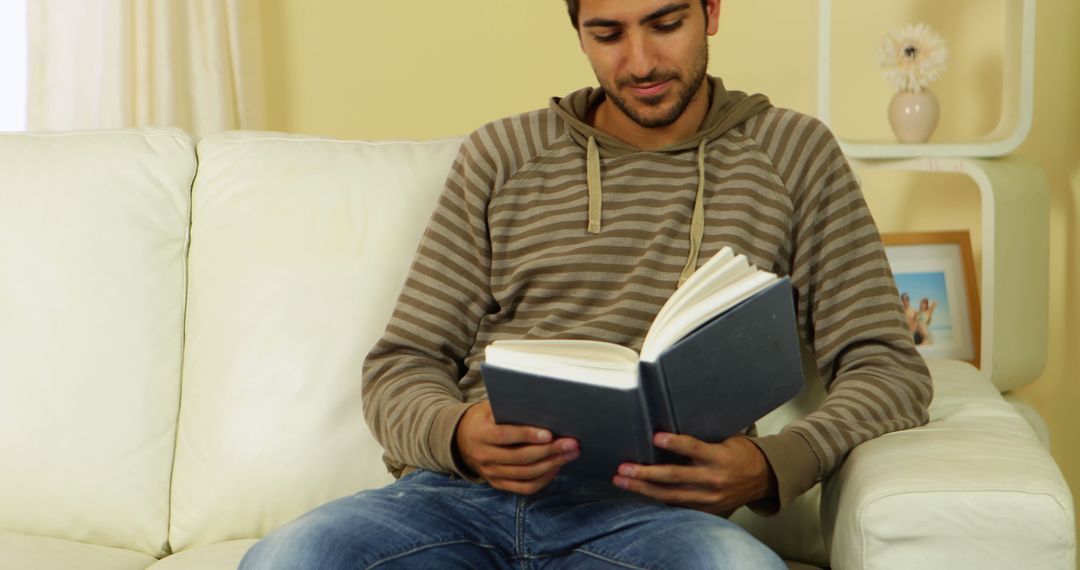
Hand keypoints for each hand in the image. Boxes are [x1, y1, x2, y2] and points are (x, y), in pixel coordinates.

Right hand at [455, 401, 578, 494]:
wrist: (460, 440)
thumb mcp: (489, 408)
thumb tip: (541, 409)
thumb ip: (508, 409)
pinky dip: (543, 479)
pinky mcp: (498, 483)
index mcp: (480, 434)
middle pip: (520, 458)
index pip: (505, 436)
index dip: (527, 435)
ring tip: (569, 454)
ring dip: (551, 465)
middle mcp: (483, 456)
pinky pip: (524, 487)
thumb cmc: (482, 419)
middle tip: (570, 443)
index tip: (549, 434)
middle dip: (549, 451)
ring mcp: (490, 473)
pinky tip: (556, 468)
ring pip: (525, 474)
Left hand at [612, 433, 776, 514]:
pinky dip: (656, 499)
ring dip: (643, 488)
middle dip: (646, 473)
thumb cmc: (741, 453)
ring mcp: (708, 498)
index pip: (694, 449)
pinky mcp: (705, 509)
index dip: (674, 443)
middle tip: (624, 468)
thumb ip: (703, 436)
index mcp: (720, 458)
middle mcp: (713, 480)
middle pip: (674, 477)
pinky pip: (676, 505)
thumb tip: (672, 420)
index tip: (655, 437)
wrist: (763, 479)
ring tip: (622, 481)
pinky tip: (638, 491)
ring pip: (670, 495)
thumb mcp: (727, 439)